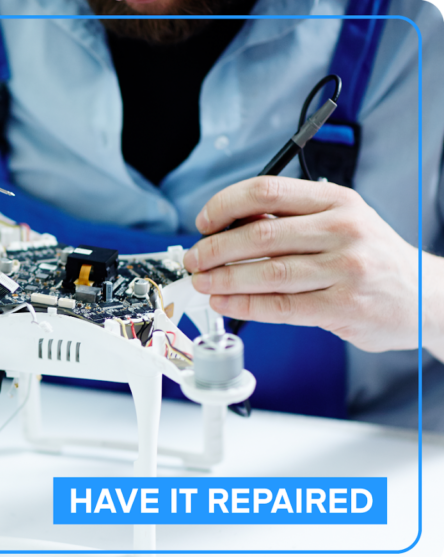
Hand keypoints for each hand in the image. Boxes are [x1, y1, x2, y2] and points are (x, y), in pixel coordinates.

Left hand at [183, 176, 419, 352]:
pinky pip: (280, 306)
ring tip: (202, 282)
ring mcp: (345, 269)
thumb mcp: (340, 221)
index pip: (266, 191)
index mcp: (336, 201)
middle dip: (214, 248)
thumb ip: (291, 219)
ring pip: (266, 273)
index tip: (203, 221)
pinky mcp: (342, 307)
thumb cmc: (371, 256)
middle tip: (193, 259)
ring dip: (223, 279)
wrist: (426, 295)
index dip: (225, 205)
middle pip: (259, 235)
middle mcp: (343, 230)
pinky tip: (224, 302)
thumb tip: (228, 223)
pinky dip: (244, 305)